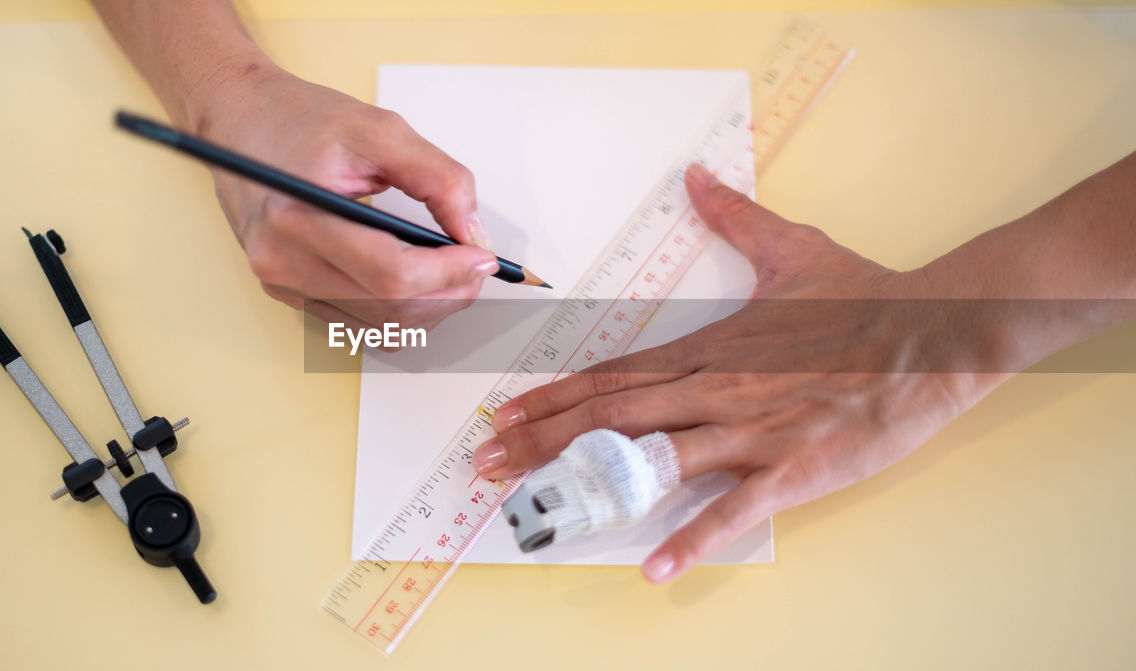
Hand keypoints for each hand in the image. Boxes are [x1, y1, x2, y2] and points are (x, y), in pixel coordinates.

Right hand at [195, 60, 496, 330]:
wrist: (241, 121)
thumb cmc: (301, 121)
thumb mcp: (380, 130)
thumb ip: (438, 179)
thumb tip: (472, 233)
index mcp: (298, 218)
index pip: (392, 274)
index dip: (449, 273)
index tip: (483, 257)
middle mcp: (282, 262)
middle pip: (390, 308)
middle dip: (448, 292)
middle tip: (476, 263)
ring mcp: (282, 284)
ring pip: (380, 326)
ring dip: (429, 307)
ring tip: (451, 270)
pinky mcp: (289, 293)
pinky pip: (359, 324)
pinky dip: (399, 310)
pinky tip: (417, 281)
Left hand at [472, 163, 1006, 582]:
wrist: (932, 332)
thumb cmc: (862, 297)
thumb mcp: (791, 249)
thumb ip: (734, 217)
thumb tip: (698, 176)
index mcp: (707, 348)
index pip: (611, 375)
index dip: (553, 398)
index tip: (506, 415)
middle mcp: (714, 389)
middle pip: (610, 417)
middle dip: (543, 441)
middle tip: (490, 463)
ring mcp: (749, 431)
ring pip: (651, 458)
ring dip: (590, 483)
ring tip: (538, 507)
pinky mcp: (792, 467)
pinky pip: (733, 509)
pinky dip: (694, 538)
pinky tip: (657, 566)